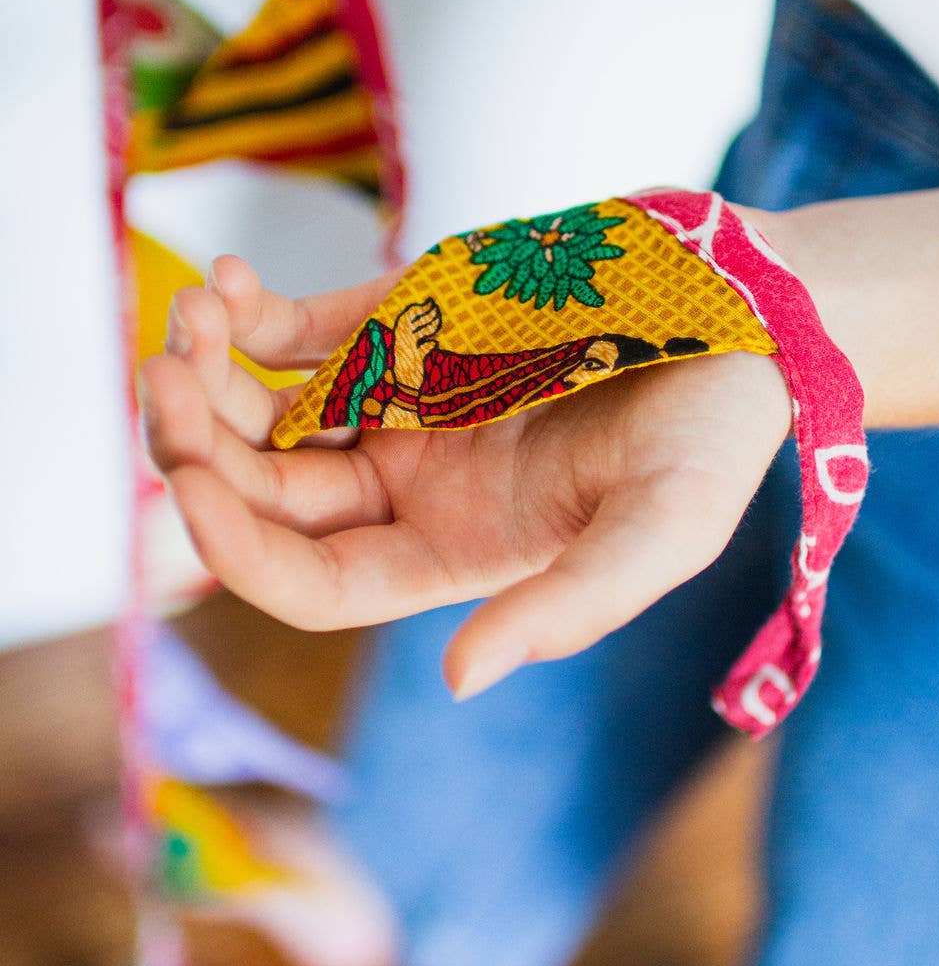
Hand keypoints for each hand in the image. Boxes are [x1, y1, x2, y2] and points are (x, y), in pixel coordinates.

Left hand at [141, 255, 791, 698]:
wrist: (745, 313)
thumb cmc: (718, 432)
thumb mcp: (666, 529)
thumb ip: (572, 605)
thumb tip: (458, 682)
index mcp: (452, 550)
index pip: (312, 580)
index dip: (238, 548)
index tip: (188, 484)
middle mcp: (409, 485)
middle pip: (263, 495)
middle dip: (199, 447)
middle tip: (166, 376)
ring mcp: (399, 402)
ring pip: (264, 413)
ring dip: (211, 374)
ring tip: (192, 317)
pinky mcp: (404, 323)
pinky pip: (302, 332)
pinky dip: (252, 314)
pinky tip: (230, 284)